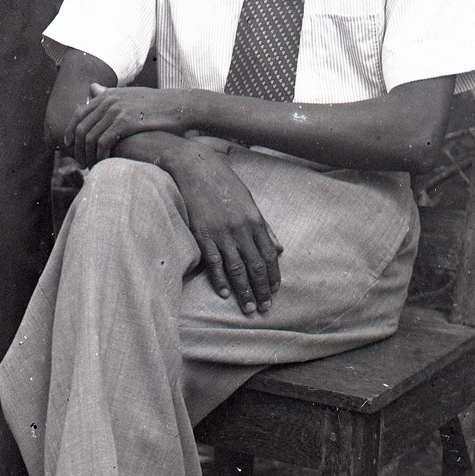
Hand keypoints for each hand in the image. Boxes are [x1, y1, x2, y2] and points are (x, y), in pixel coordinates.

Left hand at [68, 84, 190, 164]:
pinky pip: (102, 143)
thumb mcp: (130, 96)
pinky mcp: (124, 122)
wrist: (180, 108)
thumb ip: (110, 95)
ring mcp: (115, 110)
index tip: (68, 145)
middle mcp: (109, 100)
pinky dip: (98, 156)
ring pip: (89, 137)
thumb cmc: (157, 107)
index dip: (71, 130)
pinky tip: (101, 165)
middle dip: (77, 147)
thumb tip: (92, 88)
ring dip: (87, 155)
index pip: (79, 113)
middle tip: (79, 162)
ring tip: (89, 167)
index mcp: (108, 94)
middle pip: (81, 126)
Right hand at [166, 140, 282, 316]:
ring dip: (244, 291)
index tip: (275, 292)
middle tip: (265, 308)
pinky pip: (213, 262)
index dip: (273, 276)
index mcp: (255, 220)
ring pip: (236, 269)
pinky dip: (219, 280)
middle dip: (261, 289)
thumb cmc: (223, 182)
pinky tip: (225, 294)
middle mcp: (241, 229)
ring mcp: (221, 232)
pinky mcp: (202, 234)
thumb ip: (264, 226)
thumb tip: (279, 248)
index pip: (269, 255)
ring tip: (249, 308)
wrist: (195, 166)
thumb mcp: (249, 201)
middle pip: (255, 266)